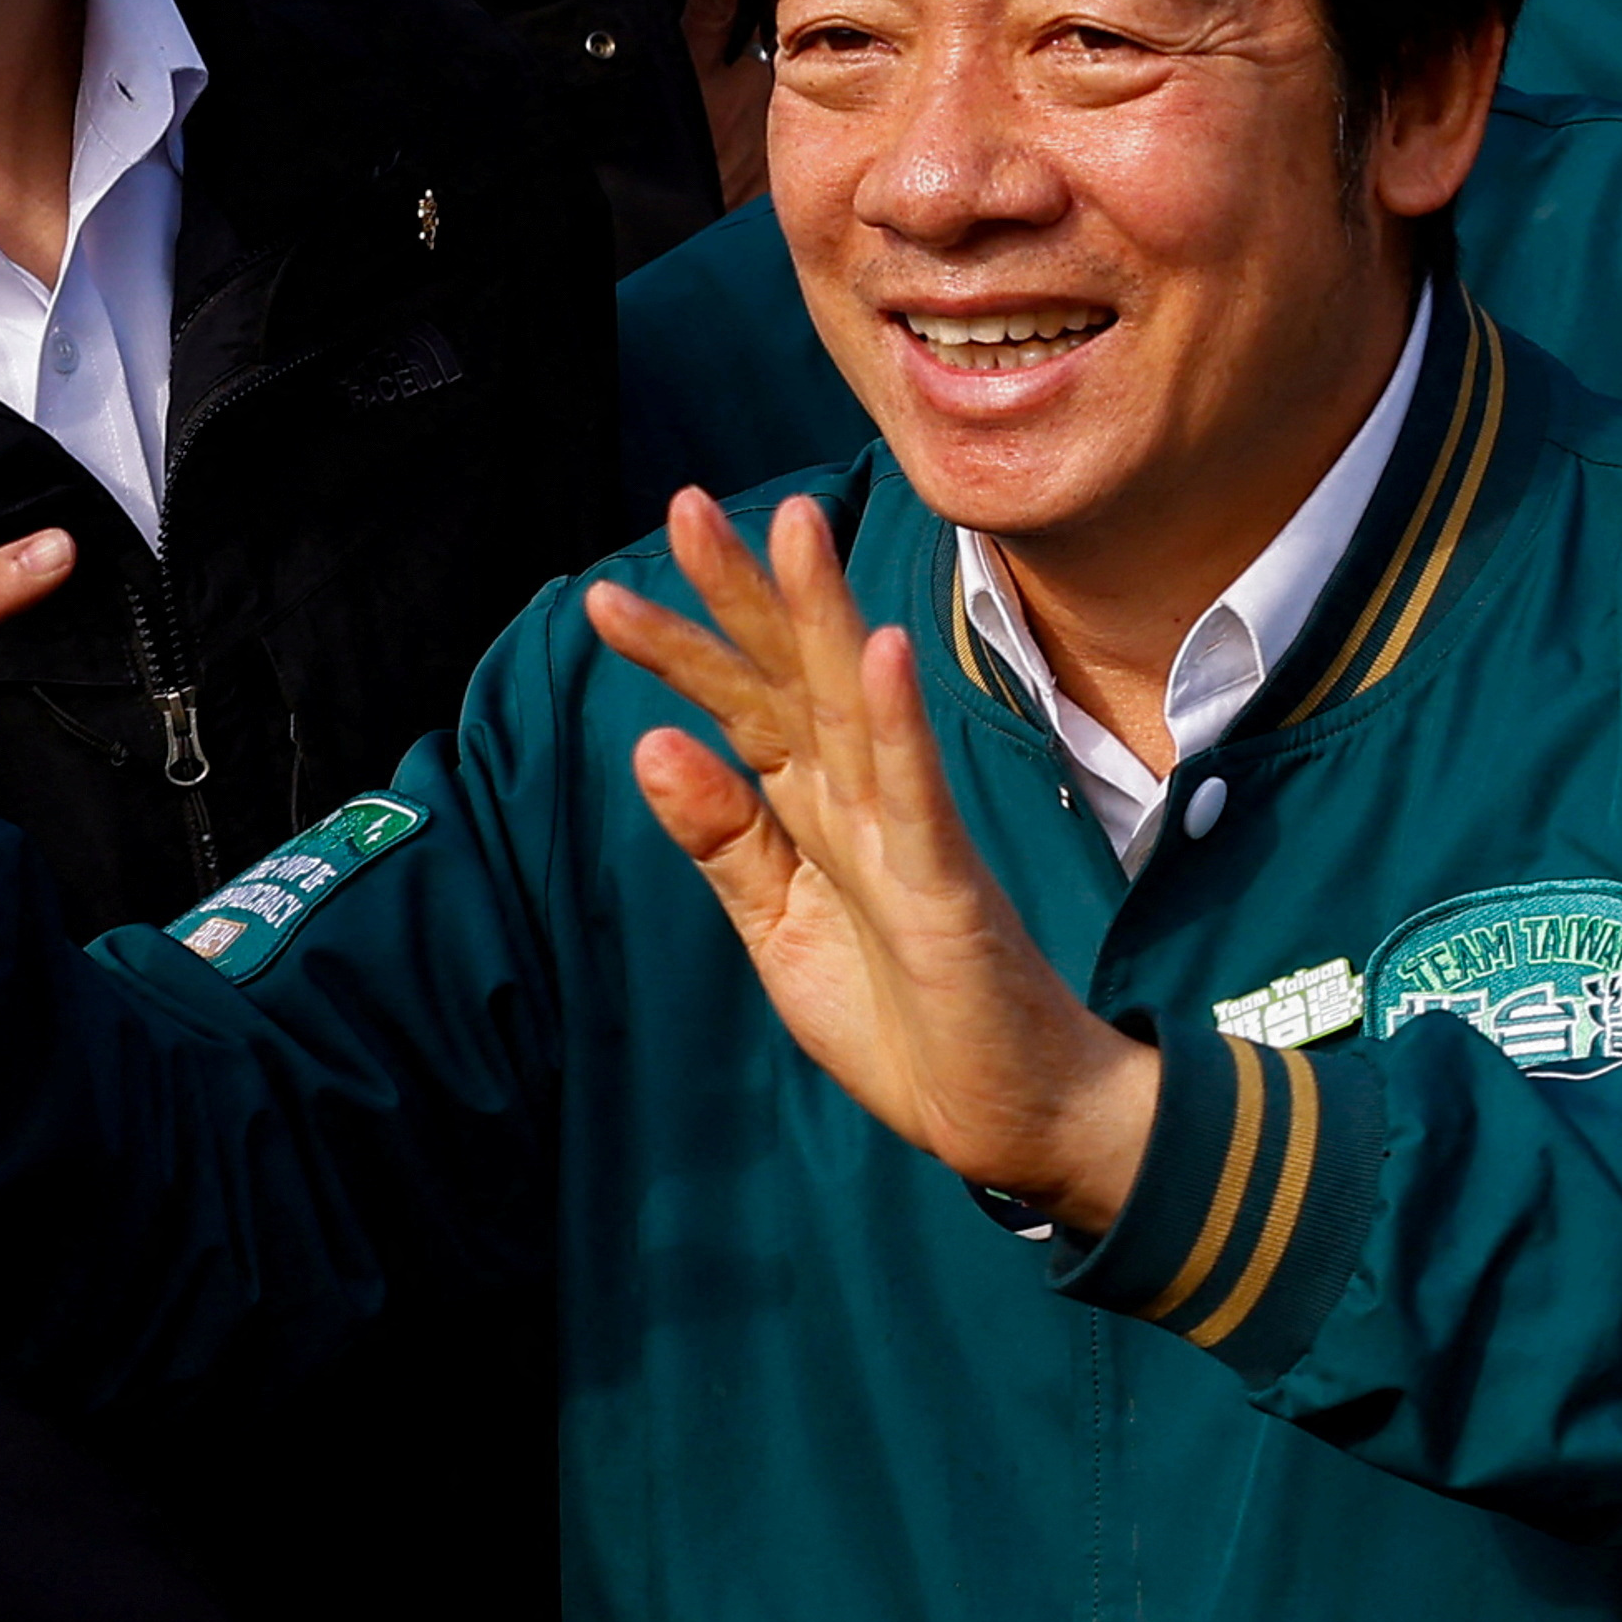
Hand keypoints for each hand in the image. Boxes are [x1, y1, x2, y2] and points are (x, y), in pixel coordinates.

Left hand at [586, 488, 1162, 1227]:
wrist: (1016, 1116)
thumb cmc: (909, 1023)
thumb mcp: (781, 933)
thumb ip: (724, 842)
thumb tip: (651, 744)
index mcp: (816, 814)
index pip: (743, 711)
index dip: (682, 652)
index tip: (605, 596)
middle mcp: (861, 803)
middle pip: (792, 679)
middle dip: (741, 594)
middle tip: (685, 505)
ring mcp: (910, 836)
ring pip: (855, 708)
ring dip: (822, 617)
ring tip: (792, 526)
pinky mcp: (948, 886)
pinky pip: (918, 794)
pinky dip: (897, 723)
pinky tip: (878, 653)